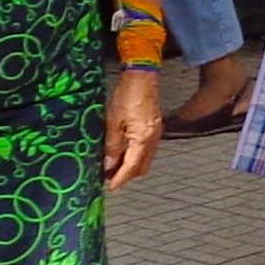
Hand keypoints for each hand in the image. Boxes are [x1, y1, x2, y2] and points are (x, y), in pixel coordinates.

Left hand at [103, 70, 160, 189]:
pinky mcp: (154, 128)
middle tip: (110, 177)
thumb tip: (108, 165)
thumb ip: (112, 146)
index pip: (131, 167)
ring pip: (145, 159)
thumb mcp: (113, 123)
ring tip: (114, 166)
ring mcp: (156, 134)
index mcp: (143, 139)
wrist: (142, 77)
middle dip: (127, 175)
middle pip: (142, 167)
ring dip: (131, 166)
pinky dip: (136, 155)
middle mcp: (153, 140)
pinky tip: (124, 152)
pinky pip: (147, 150)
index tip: (110, 187)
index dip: (120, 179)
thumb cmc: (127, 95)